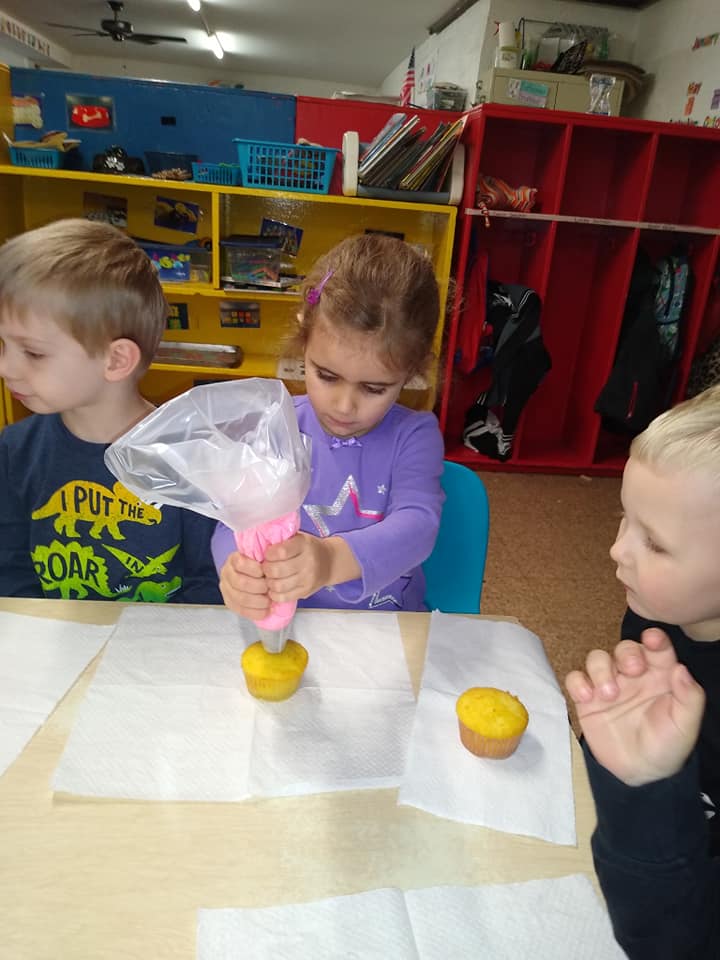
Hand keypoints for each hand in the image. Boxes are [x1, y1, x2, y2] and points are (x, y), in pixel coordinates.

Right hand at [218, 551, 270, 620]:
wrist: (252, 577)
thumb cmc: (260, 566)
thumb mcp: (262, 558)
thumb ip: (265, 560)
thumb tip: (274, 561)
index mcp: (233, 559)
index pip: (240, 564)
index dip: (255, 569)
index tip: (266, 573)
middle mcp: (226, 573)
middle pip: (240, 582)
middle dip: (259, 587)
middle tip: (270, 589)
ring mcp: (226, 589)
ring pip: (240, 598)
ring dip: (259, 602)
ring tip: (270, 601)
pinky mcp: (229, 602)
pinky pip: (240, 610)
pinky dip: (255, 613)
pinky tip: (266, 611)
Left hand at [261, 532, 359, 602]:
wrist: (330, 562)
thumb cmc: (307, 548)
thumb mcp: (298, 538)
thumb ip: (282, 540)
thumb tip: (259, 547)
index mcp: (304, 545)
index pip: (281, 552)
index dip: (269, 554)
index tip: (267, 555)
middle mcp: (308, 562)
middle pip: (277, 570)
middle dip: (266, 569)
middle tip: (266, 568)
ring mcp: (308, 579)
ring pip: (279, 585)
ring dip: (269, 582)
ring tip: (269, 578)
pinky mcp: (306, 591)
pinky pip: (284, 597)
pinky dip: (274, 594)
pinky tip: (274, 588)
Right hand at [565, 628, 704, 786]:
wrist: (639, 772)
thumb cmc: (667, 745)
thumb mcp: (685, 725)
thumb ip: (689, 697)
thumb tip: (680, 669)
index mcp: (659, 676)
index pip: (657, 648)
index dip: (654, 638)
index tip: (651, 639)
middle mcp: (633, 675)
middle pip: (624, 647)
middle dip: (626, 653)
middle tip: (631, 670)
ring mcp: (608, 684)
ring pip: (597, 658)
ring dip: (600, 669)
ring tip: (608, 695)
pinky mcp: (587, 699)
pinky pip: (575, 678)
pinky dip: (577, 682)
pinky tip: (586, 697)